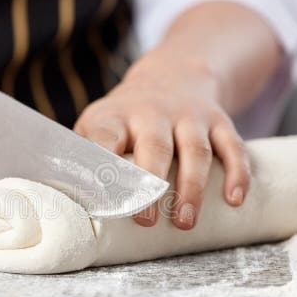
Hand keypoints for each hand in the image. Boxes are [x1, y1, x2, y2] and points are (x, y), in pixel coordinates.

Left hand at [74, 50, 250, 228]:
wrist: (172, 73)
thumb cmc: (125, 119)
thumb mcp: (97, 127)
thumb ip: (82, 160)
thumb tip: (59, 202)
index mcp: (114, 117)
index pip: (105, 138)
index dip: (105, 167)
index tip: (104, 198)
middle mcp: (152, 112)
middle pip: (154, 146)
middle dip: (150, 185)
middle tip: (146, 222)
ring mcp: (189, 116)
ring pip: (195, 150)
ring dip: (192, 188)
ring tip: (186, 223)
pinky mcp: (219, 121)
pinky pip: (233, 146)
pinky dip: (237, 173)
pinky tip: (235, 201)